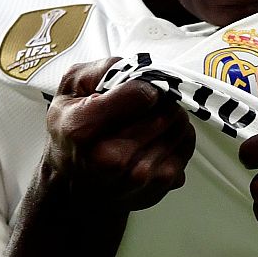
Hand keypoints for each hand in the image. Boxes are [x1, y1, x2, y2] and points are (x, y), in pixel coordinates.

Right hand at [44, 57, 196, 212]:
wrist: (73, 184)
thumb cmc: (71, 132)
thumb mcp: (70, 89)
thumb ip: (104, 69)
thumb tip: (144, 70)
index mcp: (84, 129)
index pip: (142, 94)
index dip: (145, 85)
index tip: (138, 89)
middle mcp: (113, 158)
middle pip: (165, 111)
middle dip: (160, 101)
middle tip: (144, 105)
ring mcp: (139, 177)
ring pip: (181, 127)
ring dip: (170, 118)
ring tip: (148, 121)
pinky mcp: (159, 187)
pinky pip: (186, 147)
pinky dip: (177, 138)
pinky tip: (155, 140)